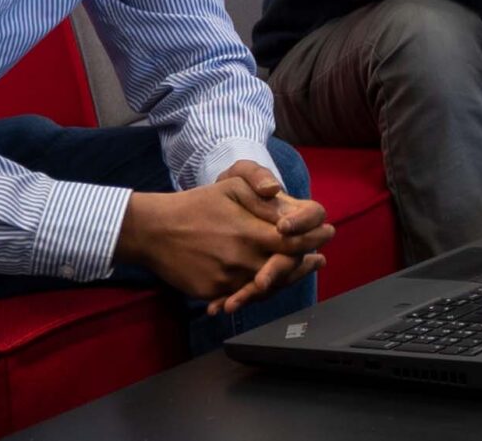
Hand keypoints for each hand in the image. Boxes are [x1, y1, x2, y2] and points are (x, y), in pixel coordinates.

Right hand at [115, 166, 331, 314]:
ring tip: (301, 271)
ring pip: (267, 286)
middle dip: (305, 264)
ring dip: (286, 279)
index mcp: (251, 231)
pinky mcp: (212, 292)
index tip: (328, 235)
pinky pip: (242, 294)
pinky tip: (269, 284)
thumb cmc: (197, 204)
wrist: (154, 230)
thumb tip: (282, 195)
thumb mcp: (231, 186)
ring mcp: (227, 278)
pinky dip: (258, 290)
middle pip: (286, 269)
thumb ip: (261, 192)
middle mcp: (242, 258)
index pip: (295, 242)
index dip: (315, 239)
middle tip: (319, 261)